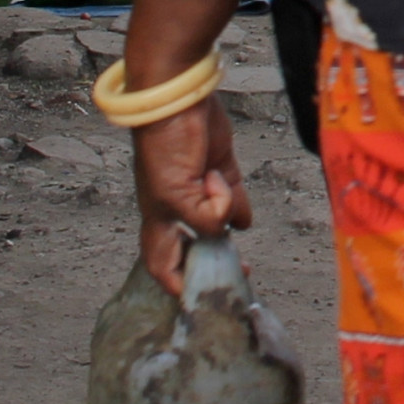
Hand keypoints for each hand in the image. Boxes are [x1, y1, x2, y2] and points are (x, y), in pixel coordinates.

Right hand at [130, 98, 253, 295]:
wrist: (179, 101)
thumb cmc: (163, 146)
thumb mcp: (176, 193)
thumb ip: (203, 219)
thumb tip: (229, 229)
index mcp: (159, 219)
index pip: (164, 264)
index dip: (176, 284)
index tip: (197, 303)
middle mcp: (178, 209)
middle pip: (194, 247)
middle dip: (211, 265)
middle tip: (236, 278)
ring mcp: (200, 191)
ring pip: (218, 224)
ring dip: (228, 236)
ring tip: (243, 259)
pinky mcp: (220, 171)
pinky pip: (234, 199)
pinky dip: (240, 210)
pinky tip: (243, 222)